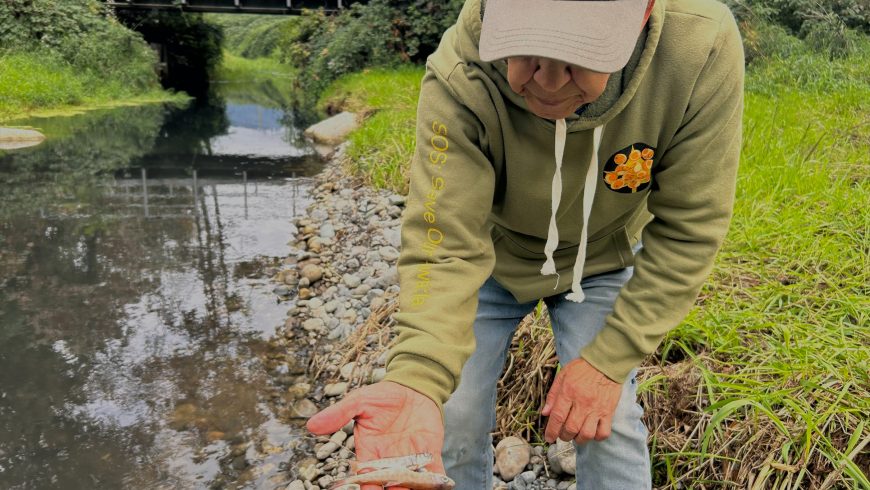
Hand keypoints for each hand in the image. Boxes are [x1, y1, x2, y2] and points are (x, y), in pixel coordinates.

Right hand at [306, 381, 444, 489]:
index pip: (366, 478)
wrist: (413, 387)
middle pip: (388, 486)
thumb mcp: (359, 400)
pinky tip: (440, 486)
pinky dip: (437, 484)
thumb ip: (339, 414)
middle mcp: (389, 462)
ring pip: (410, 485)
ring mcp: (410, 460)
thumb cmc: (384, 395)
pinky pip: (434, 474)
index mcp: (369, 453)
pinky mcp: (430, 455)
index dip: (366, 487)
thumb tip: (311, 426)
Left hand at [541, 359, 621, 444]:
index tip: (549, 438)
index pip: (557, 417)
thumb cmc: (582, 368)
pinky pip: (603, 432)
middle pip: (571, 428)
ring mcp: (596, 409)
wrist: (606, 362)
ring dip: (579, 439)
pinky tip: (592, 433)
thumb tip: (545, 413)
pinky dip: (596, 437)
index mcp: (569, 392)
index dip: (551, 431)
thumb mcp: (562, 375)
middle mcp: (582, 403)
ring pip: (586, 434)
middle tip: (563, 434)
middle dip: (564, 436)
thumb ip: (553, 395)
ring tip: (576, 435)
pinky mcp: (609, 412)